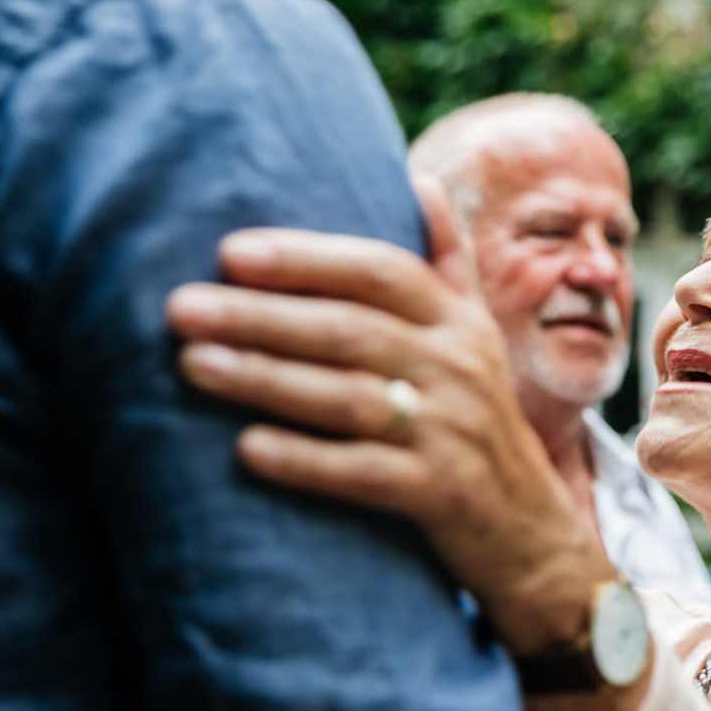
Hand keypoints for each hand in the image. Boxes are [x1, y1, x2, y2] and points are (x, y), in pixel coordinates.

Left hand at [166, 177, 607, 648]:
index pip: (381, 271)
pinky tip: (247, 449)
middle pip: (351, 330)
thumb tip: (421, 179)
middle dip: (261, 316)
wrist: (530, 530)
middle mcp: (458, 369)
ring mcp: (451, 433)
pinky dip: (305, 460)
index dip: (307, 258)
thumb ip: (446, 262)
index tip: (230, 251)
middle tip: (180, 307)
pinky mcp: (439, 494)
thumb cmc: (481, 420)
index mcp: (458, 323)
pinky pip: (363, 473)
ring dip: (266, 380)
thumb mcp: (477, 336)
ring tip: (193, 364)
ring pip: (349, 397)